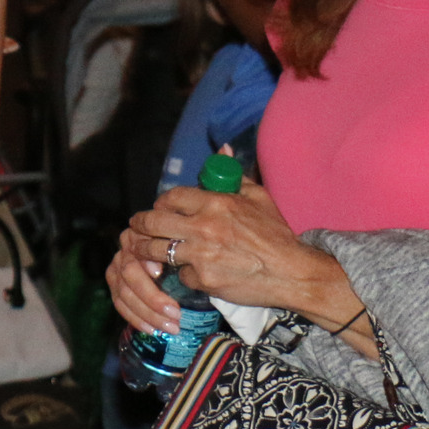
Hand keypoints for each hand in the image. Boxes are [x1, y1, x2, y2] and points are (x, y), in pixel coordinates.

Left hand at [111, 175, 336, 330]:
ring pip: (157, 250)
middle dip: (140, 224)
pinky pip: (180, 274)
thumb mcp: (258, 197)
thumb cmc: (275, 234)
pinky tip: (187, 270)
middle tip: (137, 226)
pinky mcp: (203, 279)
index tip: (159, 207)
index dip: (161, 202)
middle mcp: (203, 227)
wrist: (292, 273)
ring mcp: (201, 255)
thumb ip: (234, 174)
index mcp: (215, 203)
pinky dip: (182, 272)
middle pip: (153, 222)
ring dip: (147, 249)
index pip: (171, 196)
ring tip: (142, 249)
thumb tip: (222, 149)